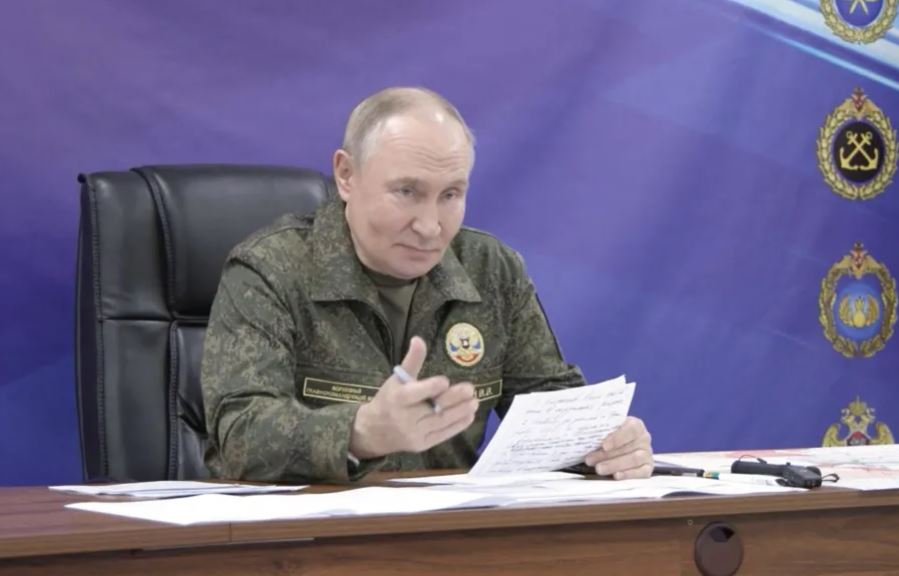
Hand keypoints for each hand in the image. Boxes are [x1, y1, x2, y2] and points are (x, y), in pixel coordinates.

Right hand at [349, 336, 478, 458]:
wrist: (374, 432)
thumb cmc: (389, 400)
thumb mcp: (396, 379)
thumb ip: (411, 361)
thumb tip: (418, 339)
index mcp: (397, 399)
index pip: (415, 394)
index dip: (430, 387)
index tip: (445, 381)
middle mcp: (405, 418)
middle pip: (433, 409)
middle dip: (453, 399)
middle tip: (470, 389)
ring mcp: (414, 434)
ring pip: (441, 422)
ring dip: (461, 412)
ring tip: (475, 401)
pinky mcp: (422, 445)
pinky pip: (443, 435)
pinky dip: (457, 426)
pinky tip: (469, 416)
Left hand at [584, 417, 652, 479]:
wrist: (622, 448)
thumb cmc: (611, 437)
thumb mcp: (607, 431)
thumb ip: (600, 432)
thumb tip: (585, 435)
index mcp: (636, 425)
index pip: (631, 428)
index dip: (617, 437)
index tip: (604, 445)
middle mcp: (644, 438)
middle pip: (628, 447)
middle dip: (607, 455)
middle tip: (590, 460)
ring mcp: (647, 454)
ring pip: (633, 459)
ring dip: (614, 465)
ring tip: (598, 469)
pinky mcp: (648, 468)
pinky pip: (641, 472)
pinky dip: (628, 474)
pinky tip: (616, 476)